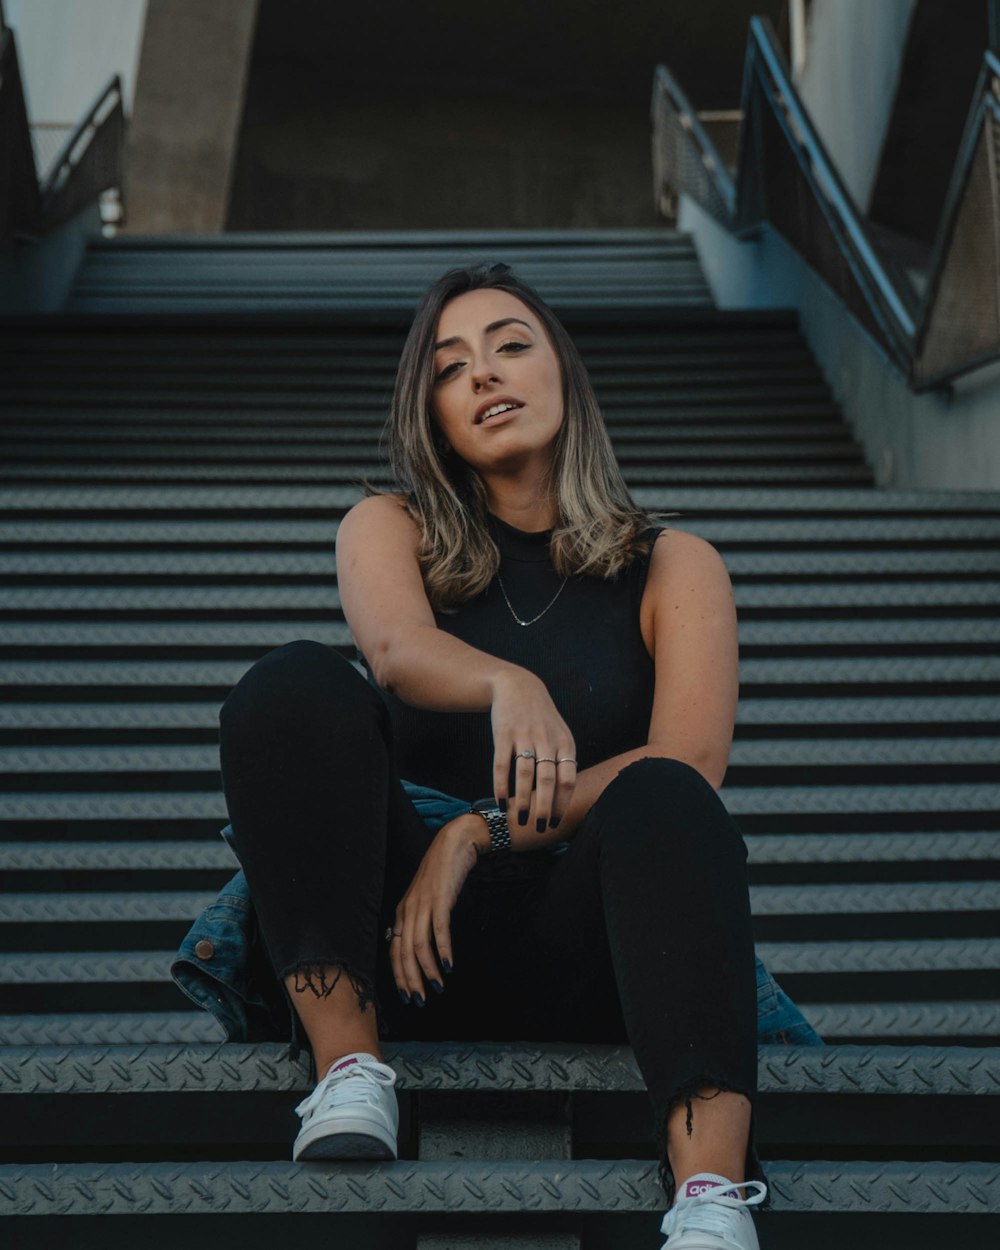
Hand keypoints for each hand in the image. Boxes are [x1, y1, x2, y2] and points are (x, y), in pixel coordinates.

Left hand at [390, 814, 479, 1003]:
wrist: (454, 844)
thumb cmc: (442, 874)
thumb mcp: (426, 899)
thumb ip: (421, 921)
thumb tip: (421, 948)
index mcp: (402, 912)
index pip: (394, 951)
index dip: (399, 976)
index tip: (408, 995)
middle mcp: (408, 910)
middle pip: (403, 953)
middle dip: (411, 980)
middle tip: (419, 1001)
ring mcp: (423, 904)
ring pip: (419, 946)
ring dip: (428, 971)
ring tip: (437, 988)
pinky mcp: (440, 899)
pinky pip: (439, 930)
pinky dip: (443, 950)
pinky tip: (449, 966)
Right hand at [490, 669, 576, 833]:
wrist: (518, 686)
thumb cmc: (541, 718)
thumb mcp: (560, 734)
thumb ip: (563, 761)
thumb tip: (564, 797)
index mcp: (565, 743)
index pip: (568, 779)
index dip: (562, 803)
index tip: (556, 822)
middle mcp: (547, 740)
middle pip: (548, 780)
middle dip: (544, 807)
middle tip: (540, 828)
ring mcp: (525, 736)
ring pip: (525, 775)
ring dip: (523, 800)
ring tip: (520, 819)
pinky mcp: (504, 734)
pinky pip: (503, 765)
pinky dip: (501, 786)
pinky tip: (501, 802)